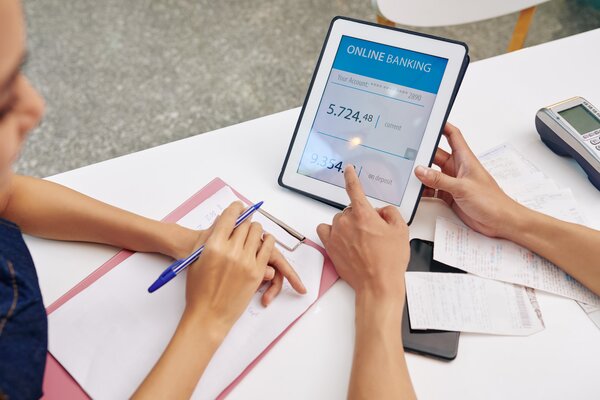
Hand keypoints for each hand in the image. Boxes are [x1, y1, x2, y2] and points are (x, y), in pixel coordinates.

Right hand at [183, 202, 305, 333]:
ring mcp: (246, 262)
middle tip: (244, 221)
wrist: (208, 314)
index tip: (238, 207)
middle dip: (244, 220)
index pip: (230, 216)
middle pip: (245, 223)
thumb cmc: (198, 289)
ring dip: (255, 229)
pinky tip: (264, 241)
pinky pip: (268, 248)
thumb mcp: (196, 258)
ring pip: (258, 232)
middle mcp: (232, 251)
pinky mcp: (257, 272)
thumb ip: (209, 237)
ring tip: (252, 232)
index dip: (236, 209)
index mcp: (214, 245)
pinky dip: (267, 241)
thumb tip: (223, 220)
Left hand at [317, 166, 409, 300]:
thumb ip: (390, 213)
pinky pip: (326, 230)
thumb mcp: (401, 231)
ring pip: (339, 220)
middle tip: (373, 232)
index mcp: (364, 214)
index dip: (351, 177)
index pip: (354, 189)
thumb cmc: (389, 261)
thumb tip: (381, 211)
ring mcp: (336, 234)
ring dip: (348, 225)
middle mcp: (347, 222)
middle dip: (361, 216)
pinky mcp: (329, 246)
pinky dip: (333, 231)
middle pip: (350, 209)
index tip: (348, 169)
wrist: (377, 284)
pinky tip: (343, 239)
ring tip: (361, 241)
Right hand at [414, 123, 520, 237]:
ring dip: (422, 174)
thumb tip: (421, 170)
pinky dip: (423, 190)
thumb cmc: (492, 201)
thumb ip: (440, 179)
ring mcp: (452, 182)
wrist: (500, 221)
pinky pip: (432, 189)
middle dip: (423, 154)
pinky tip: (416, 191)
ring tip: (409, 174)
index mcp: (465, 159)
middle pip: (435, 155)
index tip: (428, 120)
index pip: (452, 135)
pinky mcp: (449, 195)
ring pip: (431, 173)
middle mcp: (457, 168)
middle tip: (408, 153)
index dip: (442, 125)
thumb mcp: (463, 188)